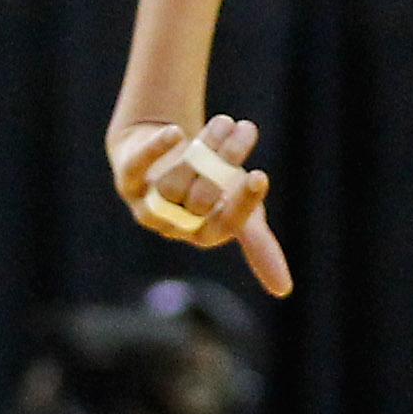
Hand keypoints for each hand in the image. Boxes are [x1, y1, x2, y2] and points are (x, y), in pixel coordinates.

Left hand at [107, 111, 292, 294]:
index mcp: (203, 235)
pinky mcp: (127, 178)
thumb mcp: (239, 213)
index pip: (226, 224)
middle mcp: (173, 224)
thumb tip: (285, 292)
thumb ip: (258, 245)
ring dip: (204, 147)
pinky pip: (138, 168)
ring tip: (225, 122)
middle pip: (200, 197)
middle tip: (244, 128)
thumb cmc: (209, 186)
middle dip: (225, 160)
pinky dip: (156, 152)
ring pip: (175, 181)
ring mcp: (146, 203)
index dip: (242, 203)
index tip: (260, 175)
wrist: (166, 145)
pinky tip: (175, 132)